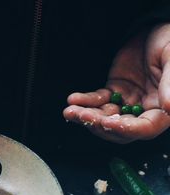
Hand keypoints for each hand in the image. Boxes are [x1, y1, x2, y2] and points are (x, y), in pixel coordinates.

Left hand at [63, 24, 169, 142]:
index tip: (108, 123)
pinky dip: (85, 101)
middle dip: (99, 124)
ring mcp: (127, 102)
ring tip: (70, 111)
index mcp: (164, 110)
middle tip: (82, 116)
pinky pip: (98, 100)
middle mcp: (145, 110)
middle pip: (120, 128)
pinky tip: (73, 99)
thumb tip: (169, 108)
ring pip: (105, 116)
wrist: (156, 29)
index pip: (145, 128)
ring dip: (87, 115)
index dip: (126, 129)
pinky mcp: (114, 91)